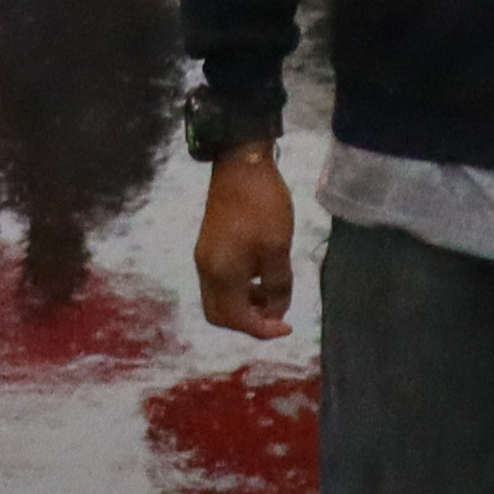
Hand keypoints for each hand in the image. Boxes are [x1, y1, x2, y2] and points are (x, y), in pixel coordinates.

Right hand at [193, 148, 296, 336]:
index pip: (236, 319)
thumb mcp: (277, 249)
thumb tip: (276, 313)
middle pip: (220, 315)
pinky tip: (261, 277)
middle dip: (248, 322)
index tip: (287, 327)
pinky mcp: (210, 246)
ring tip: (273, 295)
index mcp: (221, 274)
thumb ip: (277, 286)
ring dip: (245, 305)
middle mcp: (207, 270)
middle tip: (276, 316)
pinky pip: (221, 282)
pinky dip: (241, 289)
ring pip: (220, 298)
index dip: (262, 329)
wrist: (241, 164)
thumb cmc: (262, 207)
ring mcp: (206, 257)